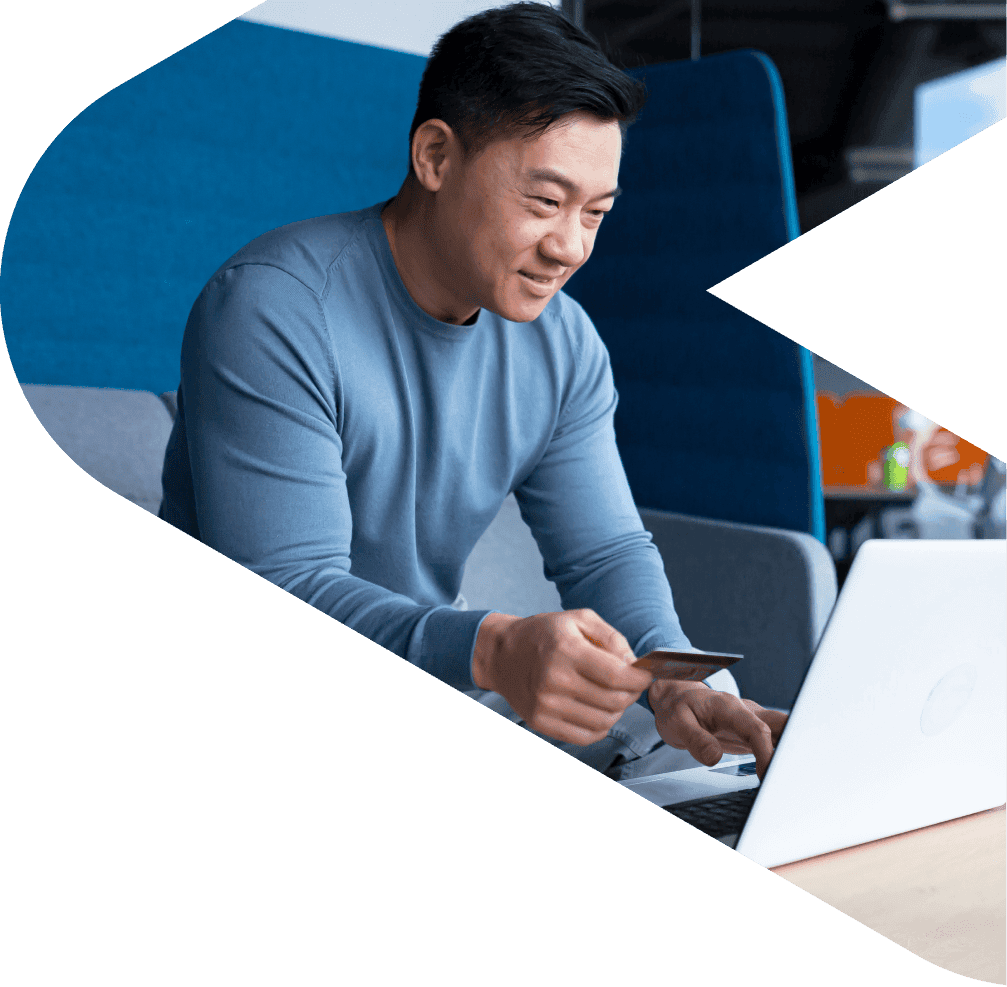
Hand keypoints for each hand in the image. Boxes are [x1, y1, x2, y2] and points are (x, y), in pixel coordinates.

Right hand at [472, 610, 653, 745]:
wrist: (502, 654)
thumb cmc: (543, 634)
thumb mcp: (579, 619)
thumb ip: (612, 638)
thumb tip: (634, 665)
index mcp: (565, 651)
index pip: (616, 676)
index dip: (639, 679)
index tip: (646, 675)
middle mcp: (554, 681)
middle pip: (613, 701)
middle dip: (631, 694)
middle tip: (630, 684)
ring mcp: (546, 706)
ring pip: (603, 722)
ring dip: (617, 711)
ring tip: (611, 695)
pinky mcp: (540, 723)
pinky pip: (586, 736)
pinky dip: (600, 726)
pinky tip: (596, 709)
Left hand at [649, 679, 787, 778]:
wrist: (675, 700)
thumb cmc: (676, 708)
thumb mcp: (676, 723)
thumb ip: (695, 739)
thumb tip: (713, 757)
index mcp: (728, 706)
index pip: (756, 728)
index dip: (766, 751)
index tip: (767, 773)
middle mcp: (745, 711)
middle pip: (781, 724)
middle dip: (792, 746)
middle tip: (790, 775)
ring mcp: (750, 721)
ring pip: (782, 732)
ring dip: (789, 751)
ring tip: (789, 778)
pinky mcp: (750, 733)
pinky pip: (772, 741)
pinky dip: (780, 755)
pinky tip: (781, 773)